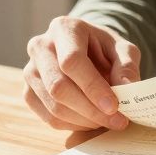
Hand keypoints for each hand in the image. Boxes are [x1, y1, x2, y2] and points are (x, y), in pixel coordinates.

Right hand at [24, 17, 140, 131]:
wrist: (85, 51)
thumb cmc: (103, 49)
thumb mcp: (122, 49)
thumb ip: (126, 66)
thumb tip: (127, 87)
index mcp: (64, 29)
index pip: (72, 61)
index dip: (93, 87)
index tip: (114, 106)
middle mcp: (40, 47)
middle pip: (58, 87)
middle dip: (90, 110)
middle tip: (117, 120)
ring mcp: (30, 71)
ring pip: (53, 106)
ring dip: (85, 120)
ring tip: (108, 121)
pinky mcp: (28, 92)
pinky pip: (48, 117)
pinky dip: (73, 125)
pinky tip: (92, 122)